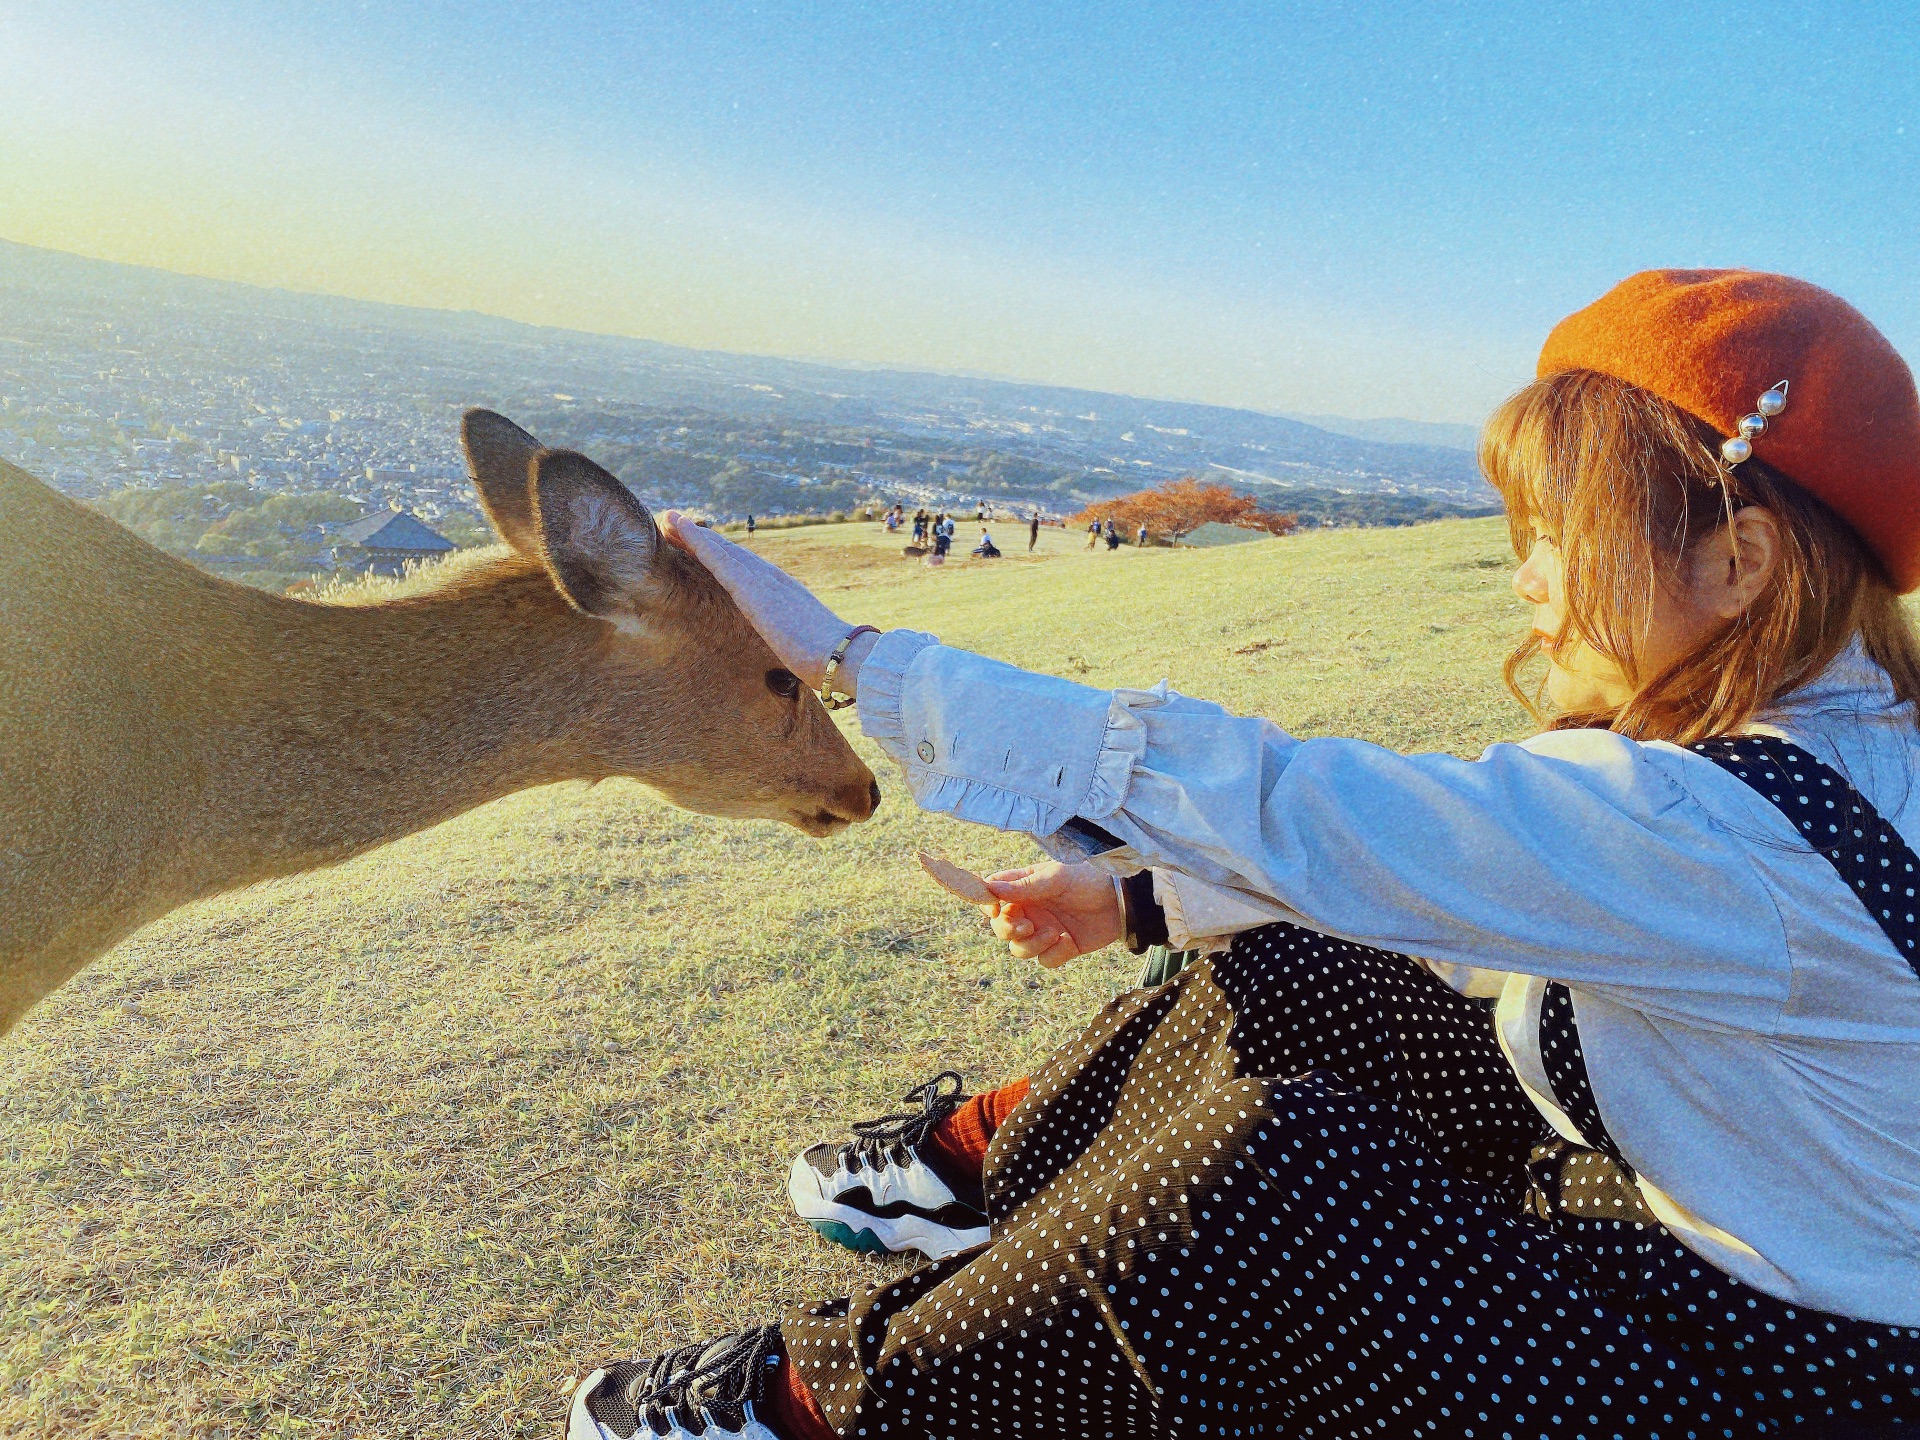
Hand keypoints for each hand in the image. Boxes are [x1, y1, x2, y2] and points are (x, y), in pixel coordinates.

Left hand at [660, 511, 865, 689]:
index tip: (699, 546)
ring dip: (692, 533)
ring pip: (721, 549)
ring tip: (668, 519)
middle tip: (673, 522)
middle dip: (702, 538)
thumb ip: (793, 646)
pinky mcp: (752, 588)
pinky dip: (697, 541)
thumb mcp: (804, 650)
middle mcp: (772, 579)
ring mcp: (763, 581)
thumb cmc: (830, 660)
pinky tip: (678, 528)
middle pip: (730, 553)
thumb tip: (797, 662)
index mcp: (783, 594)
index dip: (721, 556)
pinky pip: (718, 559)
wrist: (843, 656)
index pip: (745, 570)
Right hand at [982, 861, 1122, 967]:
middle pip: (1001, 928)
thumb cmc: (1088, 880)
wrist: (1122, 901)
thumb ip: (1024, 886)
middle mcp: (1030, 910)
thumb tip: (990, 888)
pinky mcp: (1060, 948)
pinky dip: (1055, 954)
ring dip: (1032, 944)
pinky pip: (1045, 960)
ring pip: (1019, 949)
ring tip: (1054, 933)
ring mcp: (1043, 930)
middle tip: (1027, 926)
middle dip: (1009, 930)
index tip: (997, 908)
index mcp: (1024, 888)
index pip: (993, 897)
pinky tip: (1069, 941)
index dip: (989, 905)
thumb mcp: (1055, 878)